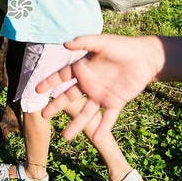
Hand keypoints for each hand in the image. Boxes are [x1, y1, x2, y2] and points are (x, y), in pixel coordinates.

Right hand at [35, 34, 162, 141]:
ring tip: (66, 137)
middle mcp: (89, 84)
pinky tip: (96, 138)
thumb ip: (84, 42)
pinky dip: (103, 128)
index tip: (36, 91)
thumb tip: (65, 44)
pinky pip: (108, 118)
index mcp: (83, 69)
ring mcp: (101, 95)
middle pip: (69, 97)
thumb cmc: (122, 46)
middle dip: (56, 106)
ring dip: (77, 125)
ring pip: (86, 113)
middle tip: (44, 115)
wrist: (145, 58)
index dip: (49, 83)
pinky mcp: (115, 102)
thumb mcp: (102, 42)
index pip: (61, 77)